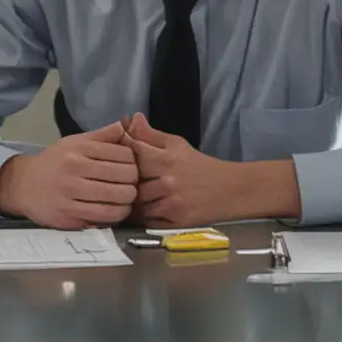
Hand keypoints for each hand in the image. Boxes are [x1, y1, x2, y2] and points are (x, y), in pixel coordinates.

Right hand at [0, 121, 138, 228]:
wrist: (23, 185)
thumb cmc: (55, 163)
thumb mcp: (75, 142)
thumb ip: (102, 136)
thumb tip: (126, 126)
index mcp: (79, 149)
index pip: (123, 155)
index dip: (133, 162)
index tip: (130, 168)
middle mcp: (74, 169)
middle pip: (124, 177)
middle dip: (133, 182)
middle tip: (130, 185)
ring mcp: (70, 194)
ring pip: (117, 199)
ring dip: (128, 201)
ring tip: (126, 199)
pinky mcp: (68, 216)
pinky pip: (104, 217)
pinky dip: (116, 215)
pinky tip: (115, 211)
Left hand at [127, 114, 298, 225]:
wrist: (230, 190)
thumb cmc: (200, 166)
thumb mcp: (177, 145)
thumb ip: (151, 135)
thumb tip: (130, 120)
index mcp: (167, 158)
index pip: (132, 152)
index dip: (119, 152)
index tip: (112, 154)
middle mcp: (168, 181)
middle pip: (130, 180)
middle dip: (120, 179)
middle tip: (113, 179)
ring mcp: (171, 203)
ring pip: (135, 203)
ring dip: (128, 200)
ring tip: (123, 195)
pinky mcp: (174, 221)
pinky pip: (145, 220)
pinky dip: (139, 215)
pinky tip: (138, 209)